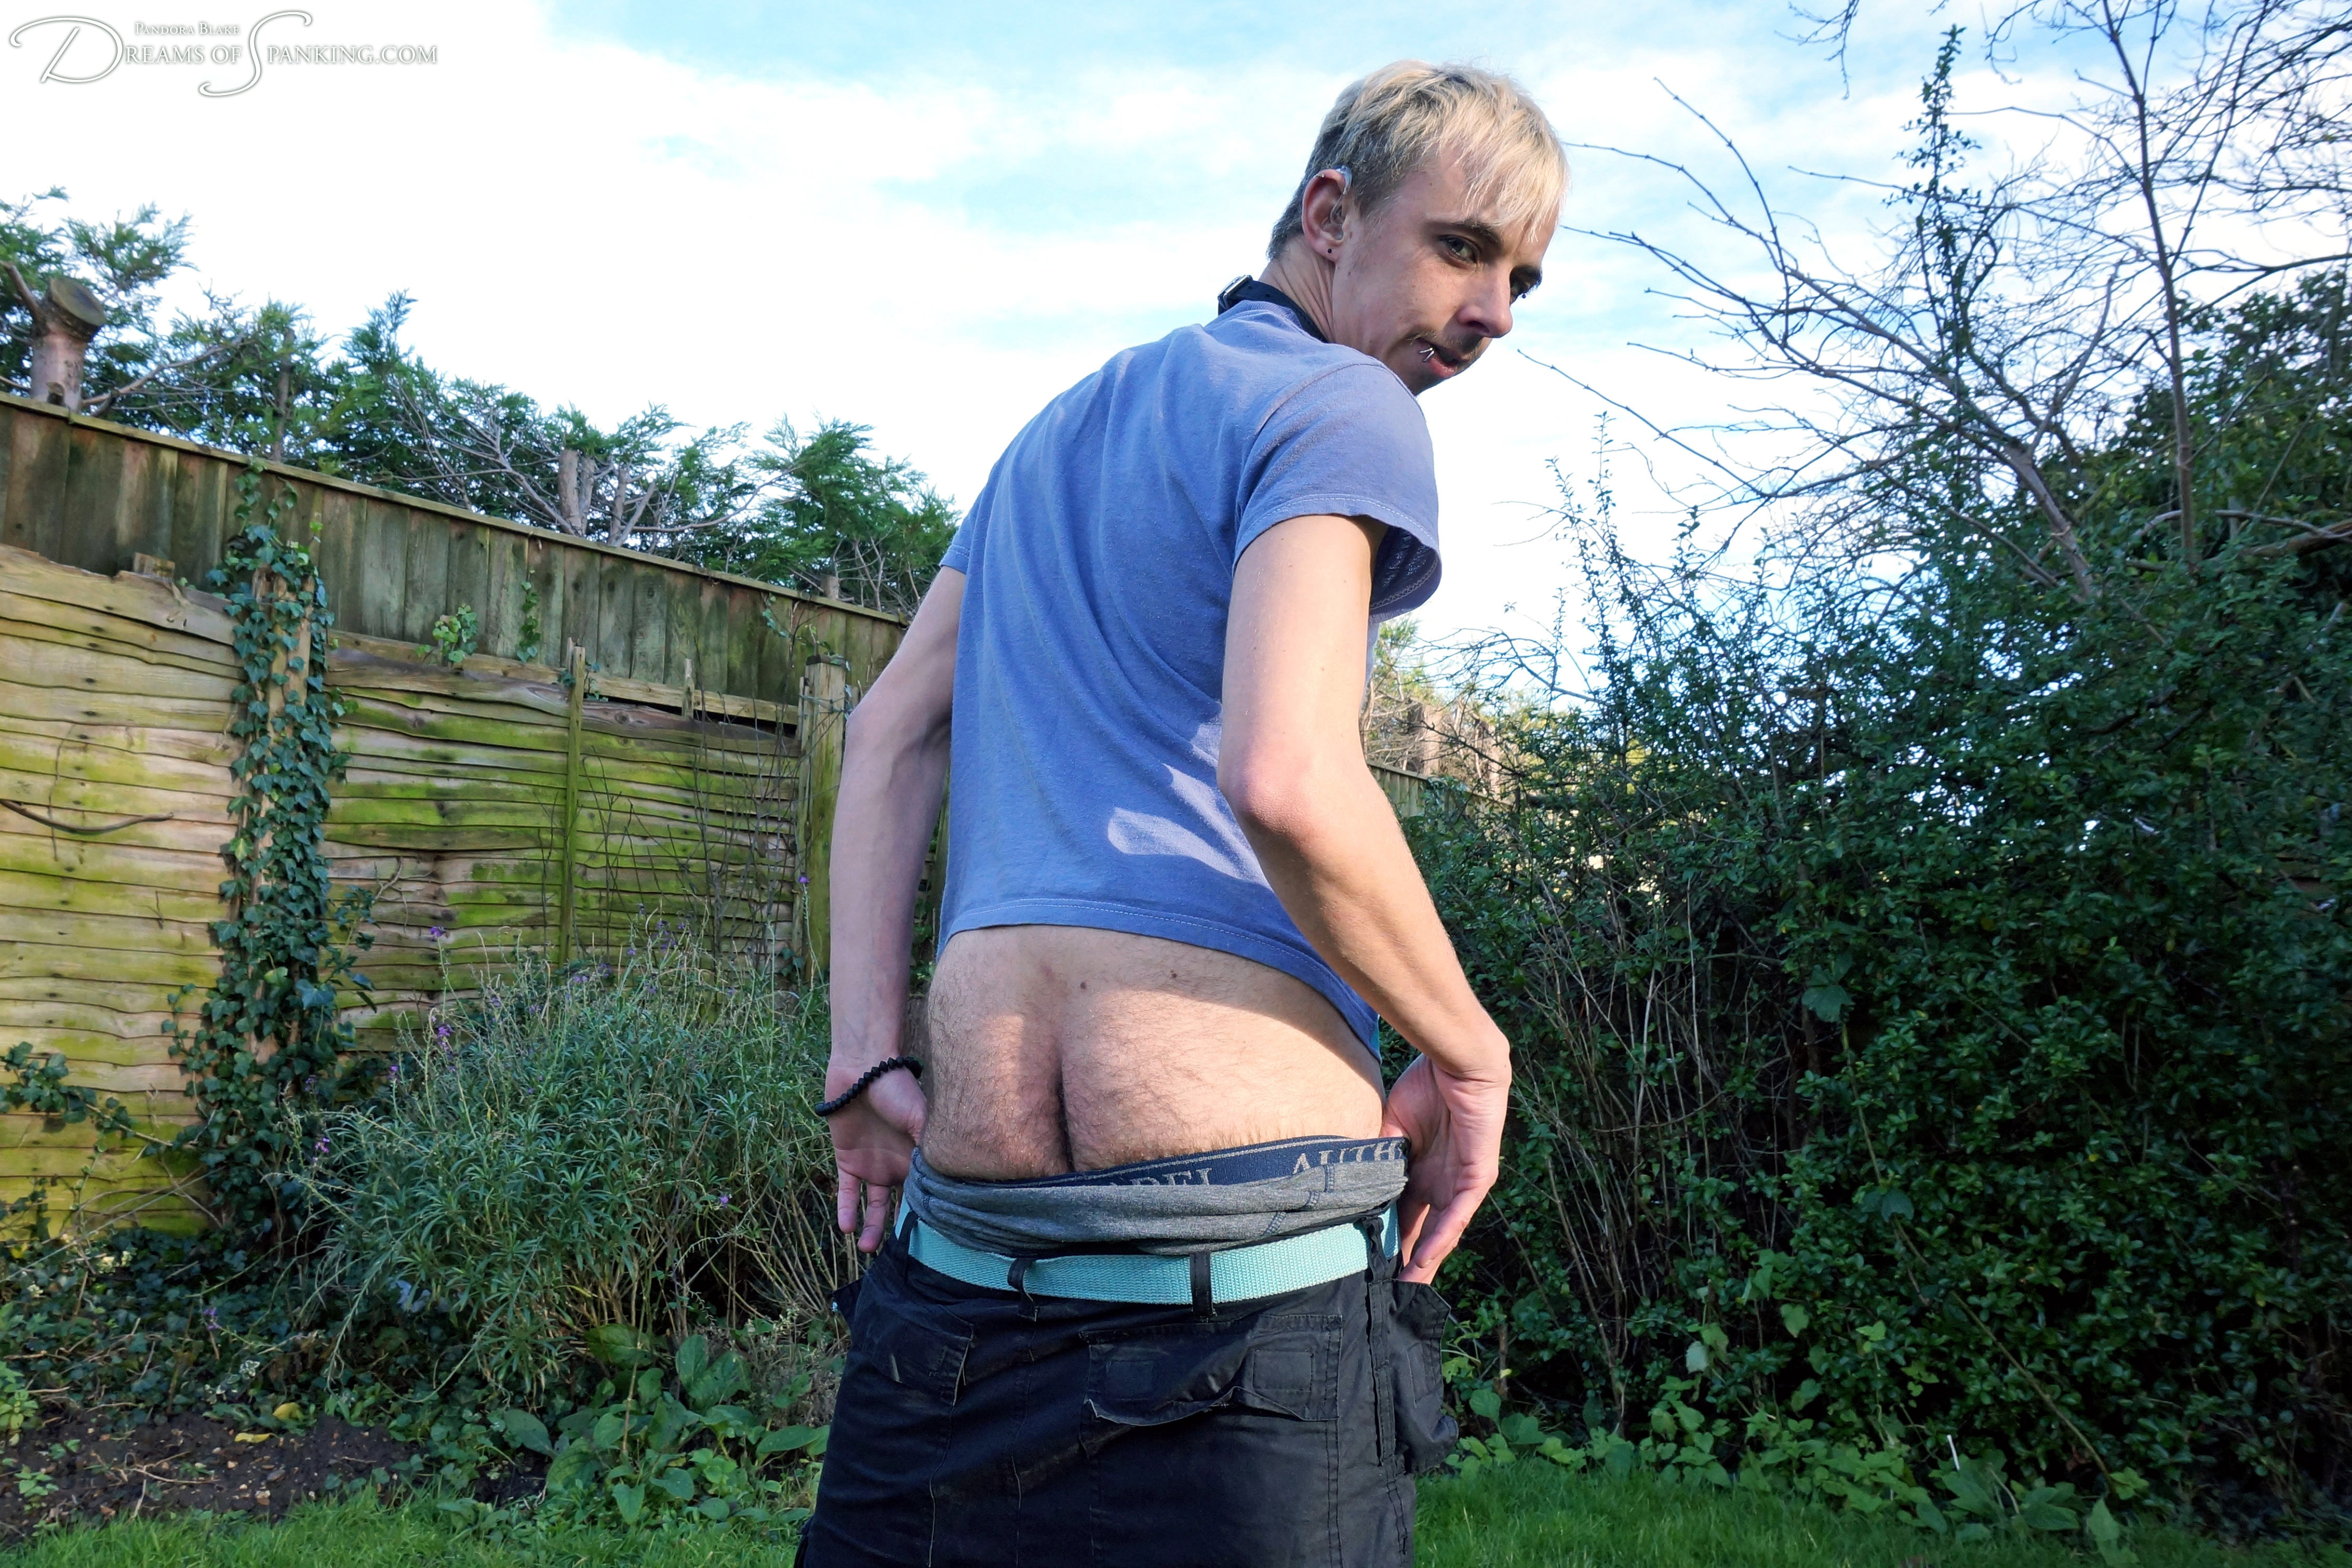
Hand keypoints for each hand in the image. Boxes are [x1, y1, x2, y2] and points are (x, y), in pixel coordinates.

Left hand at [828, 1062, 926, 1252]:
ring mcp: (872, 1165)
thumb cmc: (897, 1088)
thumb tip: (948, 1180)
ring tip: (866, 1248)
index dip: (928, 1213)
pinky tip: (846, 1228)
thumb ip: (930, 1147)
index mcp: (918, 1157)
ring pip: (873, 1206)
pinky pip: (847, 1192)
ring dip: (871, 1228)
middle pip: (901, 1206)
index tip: (932, 1239)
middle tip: (899, 1253)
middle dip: (900, 1230)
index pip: (924, 1192)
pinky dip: (846, 1209)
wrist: (861, 1070)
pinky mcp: (847, 1162)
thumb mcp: (921, 1117)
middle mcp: (897, 1165)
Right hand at [1380, 1045, 1510, 1283]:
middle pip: (1422, 1233)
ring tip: (1406, 1291)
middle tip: (1388, 1297)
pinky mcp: (1477, 1176)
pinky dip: (1441, 1237)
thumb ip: (1377, 1155)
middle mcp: (1441, 1183)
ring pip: (1442, 1232)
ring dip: (1425, 1262)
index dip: (1387, 1241)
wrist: (1459, 1060)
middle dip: (1408, 1265)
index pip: (1402, 1216)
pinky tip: (1425, 1260)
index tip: (1367, 1267)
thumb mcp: (1391, 1127)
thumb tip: (1349, 1182)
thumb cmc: (1427, 1085)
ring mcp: (1461, 1183)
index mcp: (1420, 1172)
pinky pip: (1458, 1214)